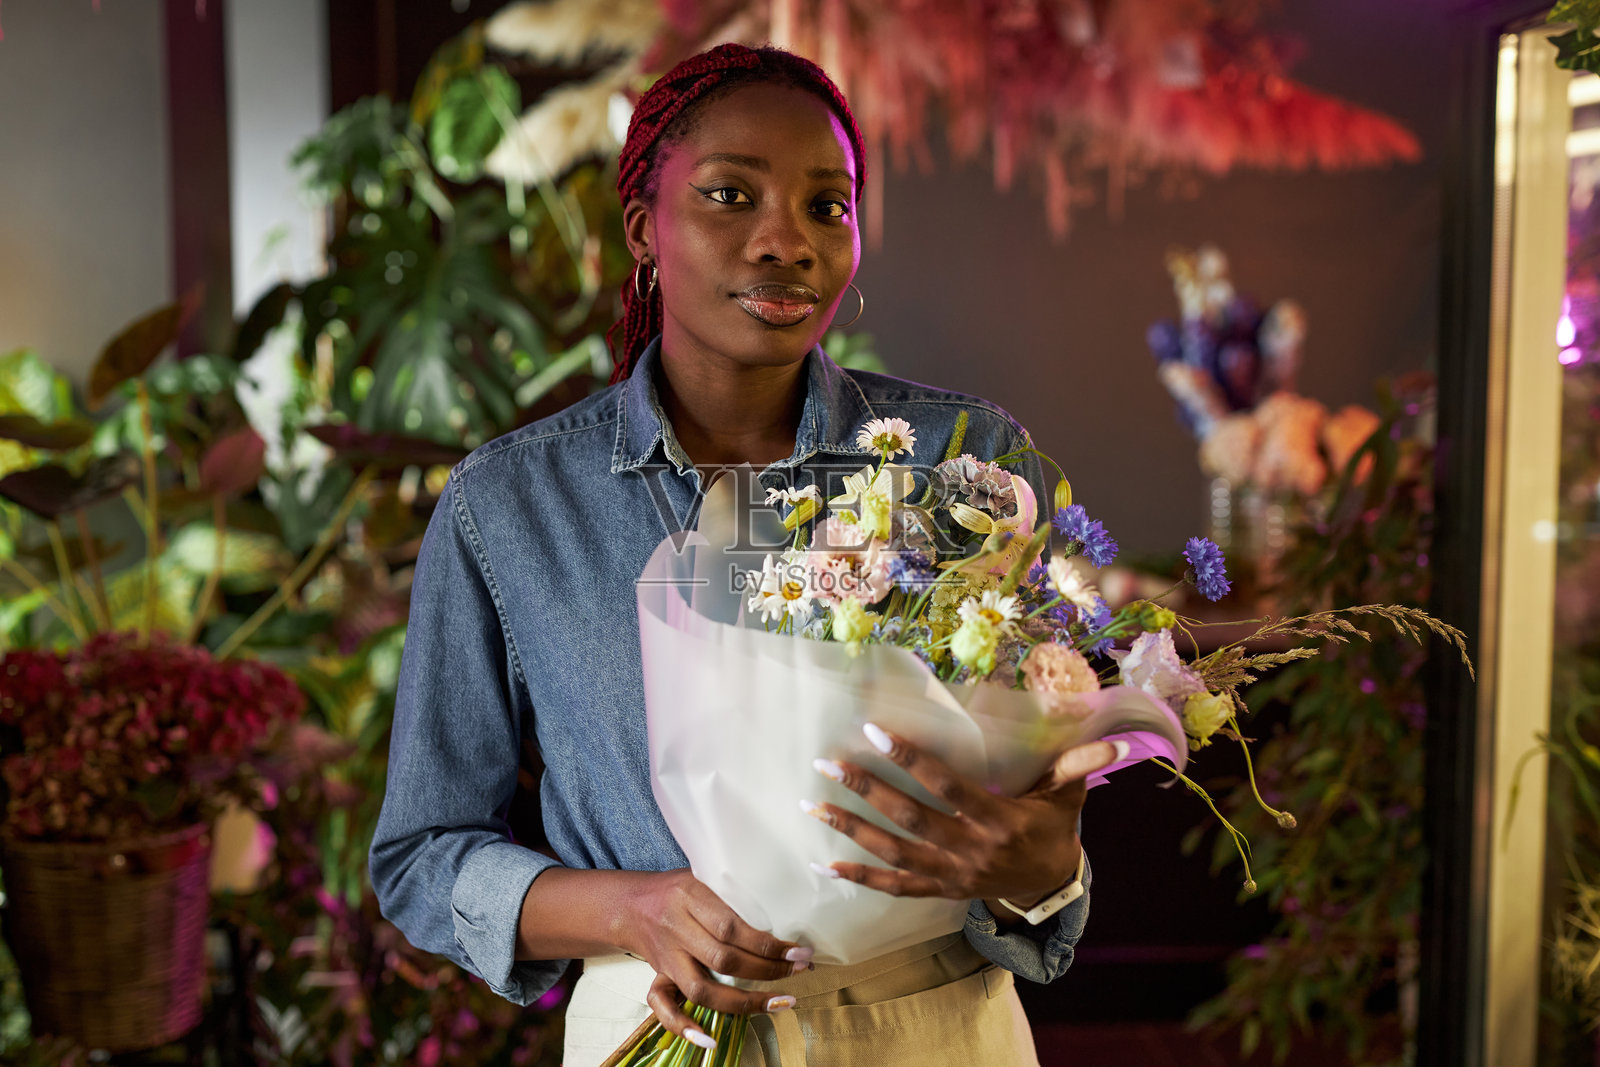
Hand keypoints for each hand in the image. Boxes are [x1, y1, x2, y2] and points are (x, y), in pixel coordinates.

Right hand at [620, 869, 809, 1045]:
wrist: (629, 904)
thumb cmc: (675, 888)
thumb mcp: (701, 873)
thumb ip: (732, 890)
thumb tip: (783, 905)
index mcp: (689, 898)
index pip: (731, 928)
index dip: (766, 945)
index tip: (797, 951)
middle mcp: (676, 929)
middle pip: (723, 960)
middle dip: (767, 971)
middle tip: (800, 970)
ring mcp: (666, 957)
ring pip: (702, 989)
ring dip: (744, 1002)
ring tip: (780, 1002)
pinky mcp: (658, 976)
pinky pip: (663, 1006)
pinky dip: (685, 1027)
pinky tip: (711, 1040)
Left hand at [804, 724, 1122, 903]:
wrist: (1051, 886)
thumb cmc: (1053, 827)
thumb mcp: (1068, 796)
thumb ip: (1077, 766)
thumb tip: (1109, 741)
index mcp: (999, 821)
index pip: (947, 787)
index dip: (911, 760)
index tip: (874, 731)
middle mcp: (971, 851)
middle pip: (911, 819)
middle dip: (867, 790)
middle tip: (828, 764)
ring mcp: (952, 876)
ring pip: (894, 853)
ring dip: (851, 829)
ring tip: (813, 805)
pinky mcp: (940, 892)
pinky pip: (895, 888)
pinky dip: (859, 878)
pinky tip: (824, 866)